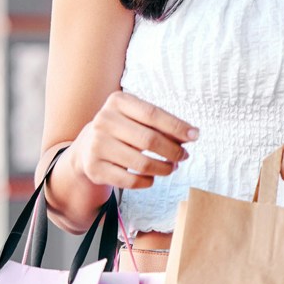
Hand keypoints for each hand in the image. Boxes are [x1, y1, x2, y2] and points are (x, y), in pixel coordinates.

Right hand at [70, 90, 197, 189]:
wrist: (87, 147)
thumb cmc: (123, 130)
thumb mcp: (137, 119)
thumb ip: (161, 125)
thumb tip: (191, 135)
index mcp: (117, 102)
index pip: (153, 114)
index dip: (177, 126)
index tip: (195, 135)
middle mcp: (104, 121)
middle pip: (149, 139)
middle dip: (173, 150)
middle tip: (184, 156)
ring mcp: (97, 145)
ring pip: (142, 163)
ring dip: (164, 168)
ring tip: (172, 167)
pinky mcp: (95, 168)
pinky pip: (130, 181)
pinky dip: (147, 181)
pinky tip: (152, 177)